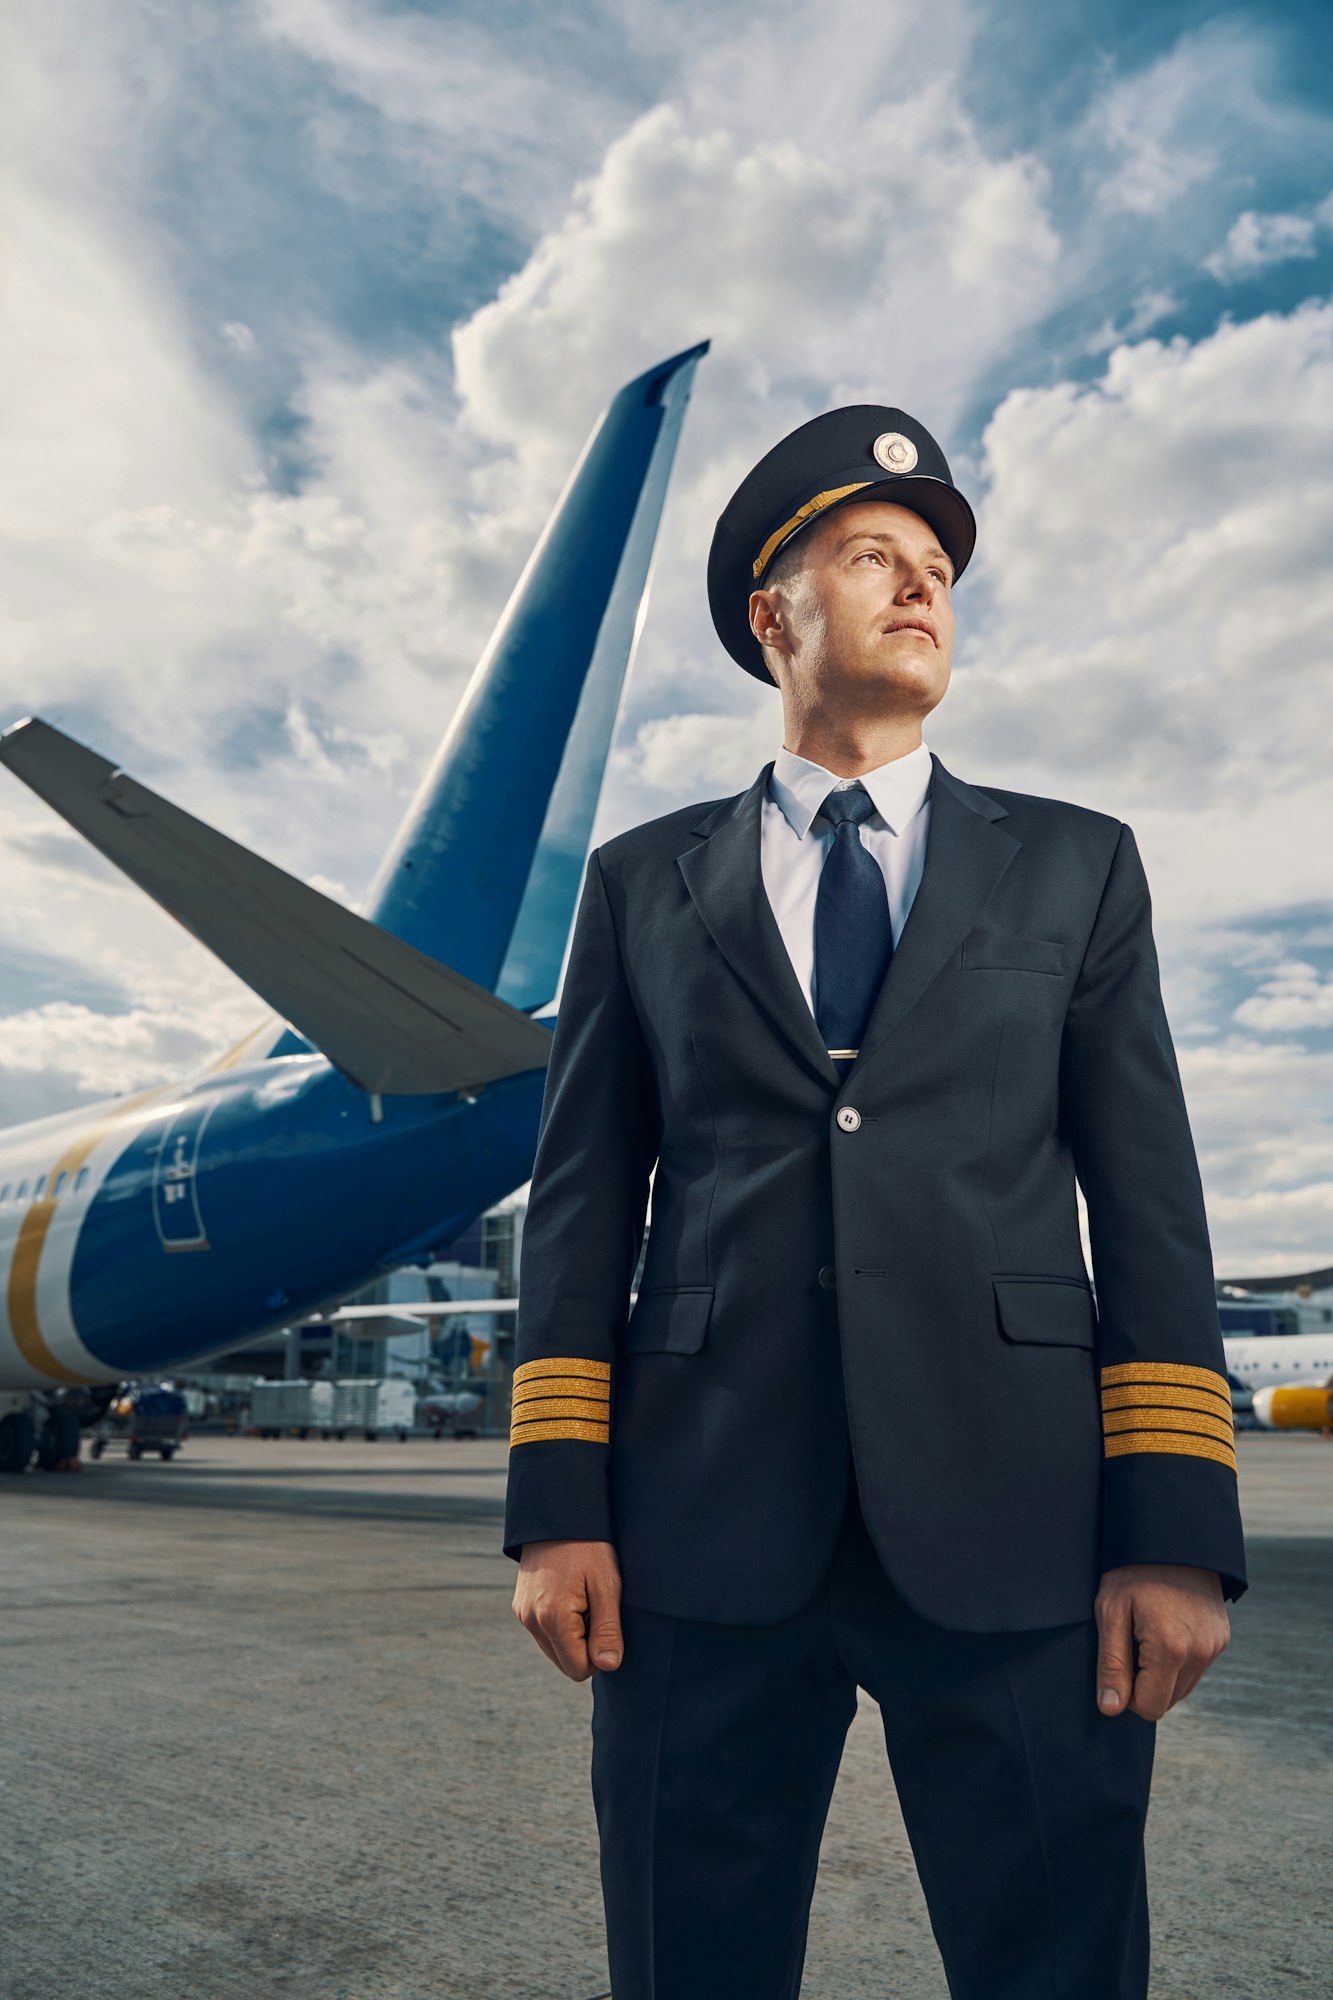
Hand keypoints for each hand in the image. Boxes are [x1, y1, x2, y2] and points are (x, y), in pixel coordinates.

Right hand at [513, 1539, 623, 1680]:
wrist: (556, 1514)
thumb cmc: (588, 1546)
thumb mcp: (607, 1584)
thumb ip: (608, 1629)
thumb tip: (608, 1666)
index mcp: (553, 1618)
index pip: (578, 1669)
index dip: (599, 1654)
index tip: (607, 1624)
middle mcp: (531, 1621)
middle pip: (565, 1663)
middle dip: (585, 1647)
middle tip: (596, 1610)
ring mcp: (523, 1614)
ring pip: (554, 1650)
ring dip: (572, 1637)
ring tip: (583, 1601)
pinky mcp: (520, 1606)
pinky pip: (544, 1633)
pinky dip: (560, 1625)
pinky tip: (570, 1597)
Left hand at [1094, 1564, 1229, 1720]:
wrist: (1173, 1537)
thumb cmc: (1133, 1571)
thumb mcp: (1110, 1611)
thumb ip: (1111, 1664)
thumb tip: (1110, 1708)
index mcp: (1171, 1649)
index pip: (1148, 1708)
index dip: (1126, 1694)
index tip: (1117, 1660)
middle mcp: (1200, 1653)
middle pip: (1167, 1701)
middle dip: (1144, 1684)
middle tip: (1130, 1643)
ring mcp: (1215, 1647)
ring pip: (1182, 1688)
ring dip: (1161, 1674)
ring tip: (1147, 1633)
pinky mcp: (1221, 1639)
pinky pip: (1195, 1669)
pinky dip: (1177, 1661)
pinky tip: (1165, 1629)